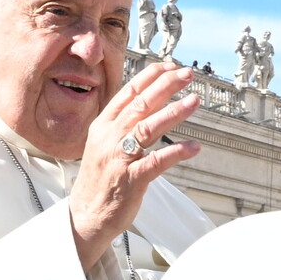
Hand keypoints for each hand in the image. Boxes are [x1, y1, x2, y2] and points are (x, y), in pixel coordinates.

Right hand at [69, 62, 200, 271]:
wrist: (86, 214)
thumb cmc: (100, 178)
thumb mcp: (104, 143)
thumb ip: (122, 123)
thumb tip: (146, 101)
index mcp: (103, 125)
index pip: (128, 93)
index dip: (150, 77)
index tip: (170, 66)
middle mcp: (110, 137)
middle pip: (140, 105)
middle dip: (165, 86)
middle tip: (187, 74)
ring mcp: (120, 158)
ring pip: (148, 128)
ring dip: (173, 112)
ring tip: (194, 101)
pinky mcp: (132, 179)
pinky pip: (156, 162)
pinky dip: (176, 152)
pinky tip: (194, 147)